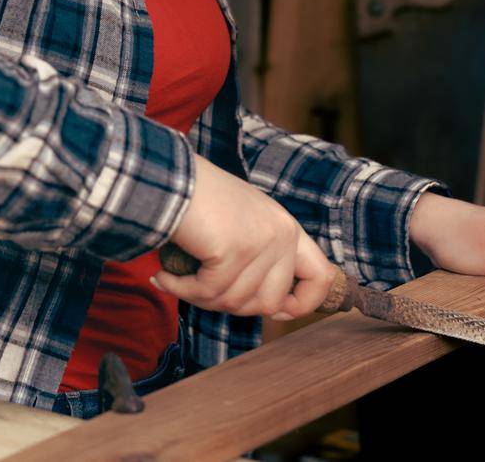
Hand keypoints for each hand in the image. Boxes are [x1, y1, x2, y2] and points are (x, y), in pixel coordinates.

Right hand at [150, 155, 335, 320]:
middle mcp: (281, 234)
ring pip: (235, 302)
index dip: (301, 304)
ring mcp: (261, 242)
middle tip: (203, 289)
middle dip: (232, 305)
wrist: (169, 173)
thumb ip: (261, 258)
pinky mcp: (233, 250)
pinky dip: (181, 289)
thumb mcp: (244, 223)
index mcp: (287, 227)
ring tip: (177, 276)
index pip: (320, 277)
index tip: (274, 311)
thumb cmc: (198, 197)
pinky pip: (208, 292)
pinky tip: (164, 276)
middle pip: (270, 302)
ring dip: (199, 297)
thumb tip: (270, 307)